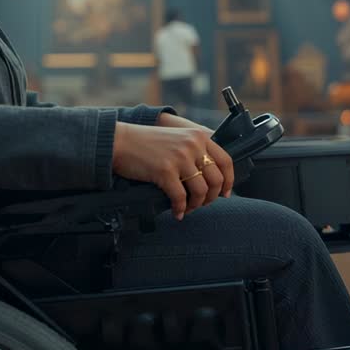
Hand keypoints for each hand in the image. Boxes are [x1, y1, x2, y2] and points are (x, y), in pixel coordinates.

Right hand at [111, 120, 233, 219]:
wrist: (120, 142)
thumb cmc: (147, 143)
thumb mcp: (177, 137)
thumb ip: (195, 150)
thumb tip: (211, 176)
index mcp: (199, 136)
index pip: (226, 161)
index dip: (229, 181)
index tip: (225, 193)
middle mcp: (193, 145)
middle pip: (216, 179)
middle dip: (211, 197)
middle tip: (202, 204)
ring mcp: (179, 157)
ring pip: (200, 191)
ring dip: (196, 205)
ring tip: (188, 208)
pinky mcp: (165, 170)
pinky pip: (180, 197)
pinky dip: (180, 209)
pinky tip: (177, 212)